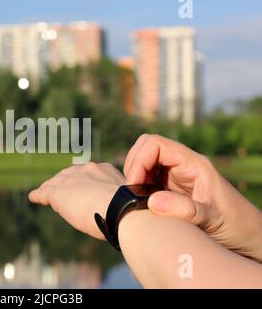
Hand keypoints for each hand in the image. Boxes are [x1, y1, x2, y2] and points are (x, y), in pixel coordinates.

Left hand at [28, 162, 124, 239]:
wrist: (122, 210)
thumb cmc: (129, 210)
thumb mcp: (123, 199)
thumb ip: (115, 197)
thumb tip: (114, 206)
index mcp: (104, 170)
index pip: (86, 173)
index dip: (80, 180)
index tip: (79, 185)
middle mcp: (86, 170)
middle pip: (68, 175)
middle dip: (62, 181)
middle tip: (58, 188)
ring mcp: (71, 181)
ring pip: (55, 183)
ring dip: (49, 189)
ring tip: (42, 194)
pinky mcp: (59, 193)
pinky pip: (45, 193)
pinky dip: (38, 195)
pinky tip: (34, 197)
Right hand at [124, 134, 261, 261]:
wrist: (246, 234)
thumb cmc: (234, 225)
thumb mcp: (211, 219)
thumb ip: (184, 209)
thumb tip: (152, 201)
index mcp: (193, 163)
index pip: (156, 144)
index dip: (139, 160)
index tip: (133, 185)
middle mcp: (183, 164)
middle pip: (147, 146)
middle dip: (133, 165)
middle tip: (131, 191)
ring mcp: (176, 173)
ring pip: (145, 159)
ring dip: (135, 175)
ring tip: (134, 197)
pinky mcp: (171, 185)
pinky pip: (148, 175)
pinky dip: (139, 185)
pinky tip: (140, 202)